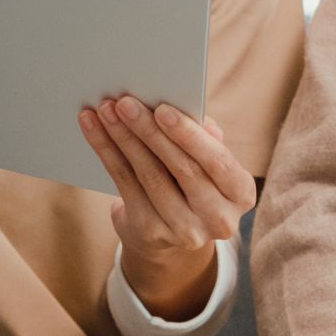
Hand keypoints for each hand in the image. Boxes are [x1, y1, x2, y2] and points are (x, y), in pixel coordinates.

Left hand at [76, 96, 255, 319]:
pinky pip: (125, 184)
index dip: (189, 135)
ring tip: (105, 111)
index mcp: (241, 194)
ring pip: (149, 176)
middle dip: (150, 131)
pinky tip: (94, 128)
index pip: (217, 161)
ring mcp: (185, 231)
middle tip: (125, 103)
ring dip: (123, 138)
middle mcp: (218, 218)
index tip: (162, 109)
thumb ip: (203, 136)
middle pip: (181, 169)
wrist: (172, 229)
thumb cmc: (193, 179)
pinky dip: (106, 152)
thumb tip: (184, 109)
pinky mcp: (150, 232)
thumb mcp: (207, 160)